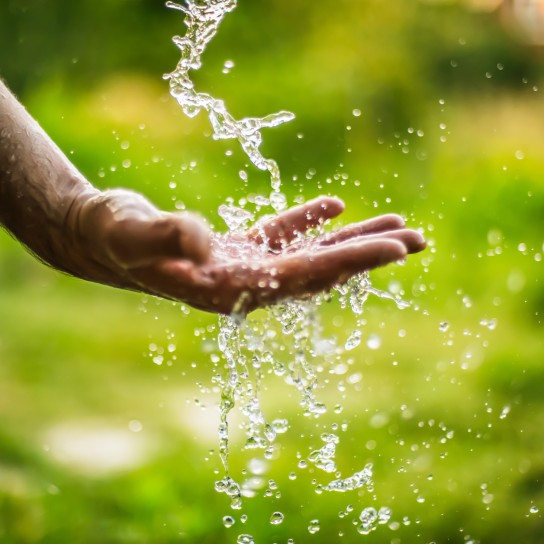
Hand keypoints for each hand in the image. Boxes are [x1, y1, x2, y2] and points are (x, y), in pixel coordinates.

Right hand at [73, 190, 424, 313]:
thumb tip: (204, 238)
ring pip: (309, 254)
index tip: (397, 249)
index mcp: (230, 289)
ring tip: (396, 229)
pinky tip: (334, 207)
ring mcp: (244, 268)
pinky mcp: (237, 249)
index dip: (351, 261)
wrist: (98, 237)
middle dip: (368, 256)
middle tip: (419, 241)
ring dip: (351, 241)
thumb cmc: (113, 236)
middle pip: (320, 271)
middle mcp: (246, 285)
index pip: (304, 275)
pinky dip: (308, 221)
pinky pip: (282, 236)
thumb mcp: (133, 232)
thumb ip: (167, 235)